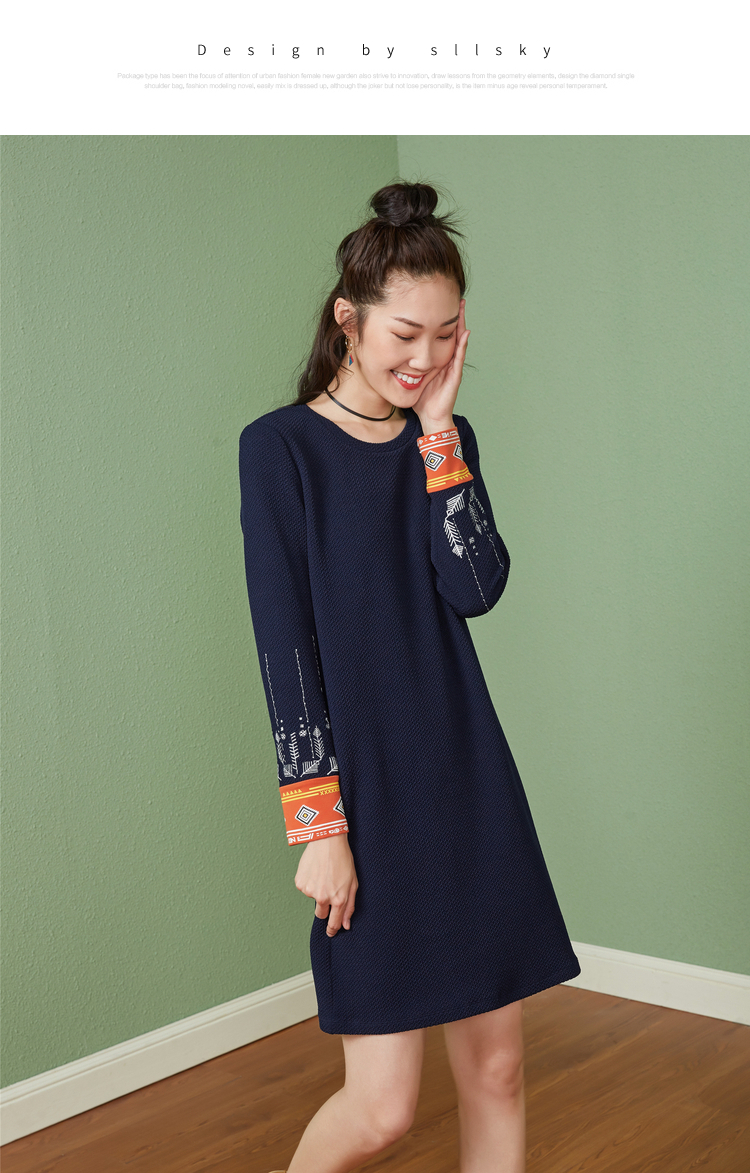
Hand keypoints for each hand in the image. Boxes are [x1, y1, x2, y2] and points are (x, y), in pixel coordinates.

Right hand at [294, 833, 358, 936]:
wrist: (327, 841)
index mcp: (338, 900)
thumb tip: (346, 925)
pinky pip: (305, 888)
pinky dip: (309, 882)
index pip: (334, 923)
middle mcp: (323, 898)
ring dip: (317, 890)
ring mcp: (310, 891)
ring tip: (323, 874)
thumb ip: (350, 907)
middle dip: (325, 908)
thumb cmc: (343, 859)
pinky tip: (315, 870)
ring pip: (313, 898)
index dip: (332, 929)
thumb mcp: (353, 883)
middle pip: (321, 915)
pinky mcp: (300, 883)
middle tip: (328, 890)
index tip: (331, 932)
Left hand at [412, 298, 469, 431]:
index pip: (440, 335)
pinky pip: (459, 358)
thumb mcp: (409, 376)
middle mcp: (447, 361)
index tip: (439, 302)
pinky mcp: (454, 376)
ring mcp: (452, 367)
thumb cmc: (420, 398)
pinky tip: (464, 333)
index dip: (441, 320)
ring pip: (458, 341)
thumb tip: (386, 350)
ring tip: (462, 308)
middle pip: (452, 334)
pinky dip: (462, 345)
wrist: (429, 417)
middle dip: (455, 316)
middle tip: (457, 297)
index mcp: (437, 359)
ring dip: (461, 325)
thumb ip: (403, 364)